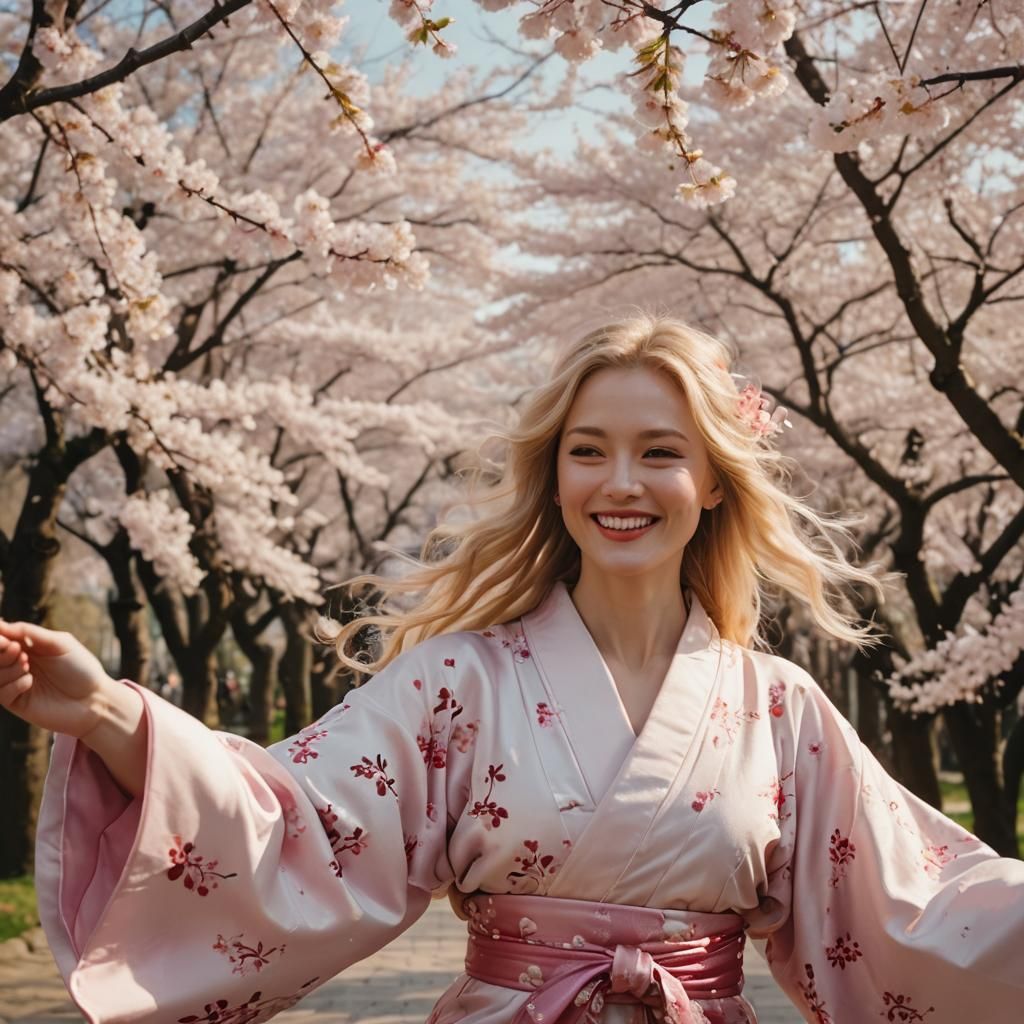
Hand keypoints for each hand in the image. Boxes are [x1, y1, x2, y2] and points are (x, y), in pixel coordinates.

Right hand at [0, 621, 116, 738]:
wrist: (95, 699)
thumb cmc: (81, 668)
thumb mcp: (59, 644)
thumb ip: (30, 633)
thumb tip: (1, 624)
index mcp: (28, 646)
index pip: (3, 638)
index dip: (0, 638)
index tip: (5, 638)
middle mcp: (18, 664)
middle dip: (2, 651)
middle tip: (17, 649)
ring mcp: (16, 683)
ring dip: (8, 668)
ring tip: (27, 665)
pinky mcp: (17, 703)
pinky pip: (1, 693)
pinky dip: (13, 685)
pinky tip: (30, 682)